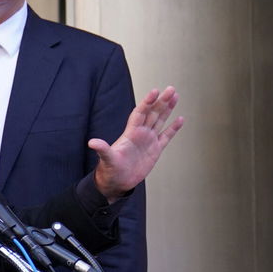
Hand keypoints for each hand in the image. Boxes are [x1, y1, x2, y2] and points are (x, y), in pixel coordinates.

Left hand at [90, 86, 183, 200]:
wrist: (117, 182)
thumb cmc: (110, 170)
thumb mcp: (107, 159)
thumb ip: (102, 149)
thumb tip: (92, 143)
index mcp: (130, 133)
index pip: (140, 113)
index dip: (147, 102)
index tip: (155, 92)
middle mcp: (140, 134)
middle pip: (152, 113)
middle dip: (161, 101)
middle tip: (170, 89)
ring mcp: (148, 141)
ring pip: (160, 121)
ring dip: (167, 109)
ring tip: (175, 96)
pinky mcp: (155, 150)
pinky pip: (166, 136)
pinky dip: (173, 128)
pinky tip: (180, 119)